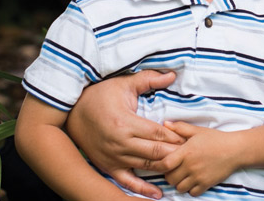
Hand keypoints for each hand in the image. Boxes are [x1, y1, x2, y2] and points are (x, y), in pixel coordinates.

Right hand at [66, 70, 184, 198]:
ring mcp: (114, 158)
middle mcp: (120, 144)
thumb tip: (172, 74)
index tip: (189, 137)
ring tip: (181, 166)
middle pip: (155, 152)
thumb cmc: (101, 95)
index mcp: (125, 123)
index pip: (158, 134)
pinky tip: (158, 194)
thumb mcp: (124, 83)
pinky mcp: (108, 167)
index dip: (175, 137)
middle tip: (191, 152)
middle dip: (175, 152)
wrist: (73, 112)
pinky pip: (127, 182)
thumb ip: (149, 79)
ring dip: (164, 167)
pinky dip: (142, 189)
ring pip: (145, 166)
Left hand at [160, 122, 242, 195]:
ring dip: (180, 183)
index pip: (165, 164)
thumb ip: (180, 128)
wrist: (235, 149)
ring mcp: (198, 176)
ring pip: (179, 187)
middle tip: (175, 169)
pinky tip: (194, 180)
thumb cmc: (216, 138)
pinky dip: (191, 189)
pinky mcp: (206, 184)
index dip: (158, 166)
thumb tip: (165, 124)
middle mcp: (191, 166)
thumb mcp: (198, 131)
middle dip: (170, 175)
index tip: (159, 165)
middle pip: (170, 178)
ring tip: (184, 175)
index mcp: (186, 151)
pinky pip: (192, 193)